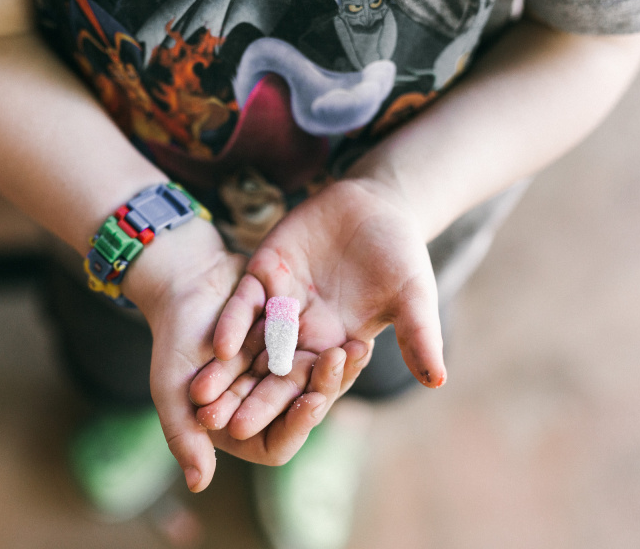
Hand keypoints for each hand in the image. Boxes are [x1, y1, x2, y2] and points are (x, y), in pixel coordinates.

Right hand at [126, 218, 371, 489]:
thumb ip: (183, 435)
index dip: (296, 426)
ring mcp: (284, 378)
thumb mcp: (171, 389)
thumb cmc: (173, 341)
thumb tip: (198, 485)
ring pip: (319, 383)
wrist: (186, 284)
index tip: (312, 402)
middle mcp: (267, 407)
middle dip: (327, 387)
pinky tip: (357, 336)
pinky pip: (323, 354)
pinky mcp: (296, 349)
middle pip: (305, 410)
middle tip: (341, 363)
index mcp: (240, 426)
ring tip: (359, 349)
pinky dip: (339, 347)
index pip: (277, 443)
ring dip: (341, 370)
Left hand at [191, 178, 444, 441]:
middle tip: (223, 428)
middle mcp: (302, 331)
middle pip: (271, 373)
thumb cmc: (400, 254)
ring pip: (248, 344)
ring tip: (201, 398)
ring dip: (226, 370)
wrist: (376, 204)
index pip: (310, 385)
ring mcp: (280, 303)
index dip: (288, 410)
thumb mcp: (413, 295)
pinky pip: (244, 303)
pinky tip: (216, 346)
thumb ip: (418, 336)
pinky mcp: (264, 273)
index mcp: (335, 346)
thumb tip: (439, 382)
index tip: (265, 436)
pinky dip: (231, 324)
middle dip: (248, 398)